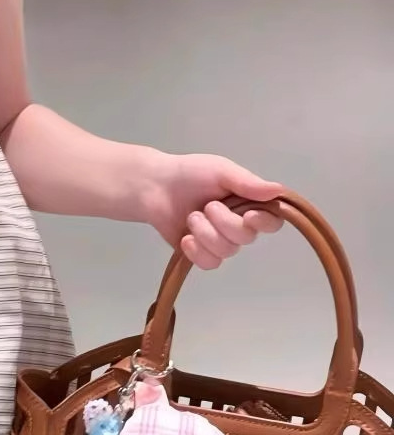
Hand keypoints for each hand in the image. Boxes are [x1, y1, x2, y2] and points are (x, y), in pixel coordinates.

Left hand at [142, 155, 283, 269]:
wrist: (155, 187)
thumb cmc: (191, 174)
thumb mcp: (221, 171)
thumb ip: (248, 183)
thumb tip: (278, 191)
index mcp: (249, 204)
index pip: (272, 221)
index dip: (264, 223)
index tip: (249, 215)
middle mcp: (239, 225)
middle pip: (247, 238)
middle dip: (224, 222)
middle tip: (207, 206)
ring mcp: (221, 241)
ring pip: (227, 251)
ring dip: (205, 233)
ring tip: (191, 217)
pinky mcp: (202, 253)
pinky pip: (210, 263)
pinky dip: (197, 251)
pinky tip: (185, 239)